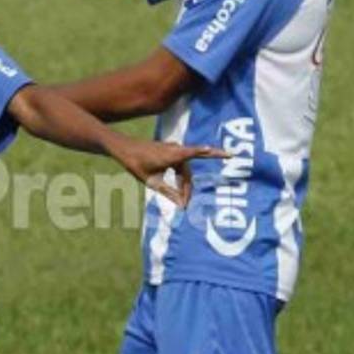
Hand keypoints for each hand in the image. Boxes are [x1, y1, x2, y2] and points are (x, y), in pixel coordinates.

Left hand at [111, 138, 225, 206]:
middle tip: (184, 206)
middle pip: (188, 173)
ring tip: (181, 201)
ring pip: (184, 171)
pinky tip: (178, 189)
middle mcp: (176, 150)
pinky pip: (179, 167)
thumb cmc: (135, 163)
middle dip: (187, 189)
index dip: (214, 154)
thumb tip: (182, 204)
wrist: (123, 148)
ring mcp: (173, 150)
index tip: (229, 155)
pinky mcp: (169, 152)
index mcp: (173, 155)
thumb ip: (168, 192)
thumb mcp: (151, 181)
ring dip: (183, 185)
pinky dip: (179, 178)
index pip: (198, 153)